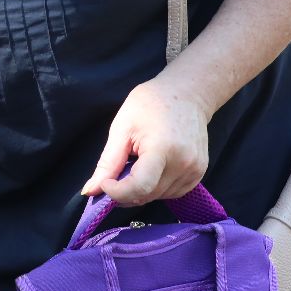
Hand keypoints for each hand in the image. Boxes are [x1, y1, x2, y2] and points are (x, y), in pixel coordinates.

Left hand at [79, 80, 211, 206]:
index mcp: (163, 149)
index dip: (117, 192)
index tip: (105, 183)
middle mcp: (184, 164)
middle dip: (125, 192)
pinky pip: (172, 192)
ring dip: (140, 190)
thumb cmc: (151, 104)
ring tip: (135, 164)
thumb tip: (91, 190)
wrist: (186, 94)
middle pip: (147, 195)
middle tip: (115, 175)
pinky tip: (151, 168)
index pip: (140, 187)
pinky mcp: (199, 173)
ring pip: (158, 197)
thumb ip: (108, 163)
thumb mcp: (122, 128)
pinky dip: (156, 188)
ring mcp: (195, 170)